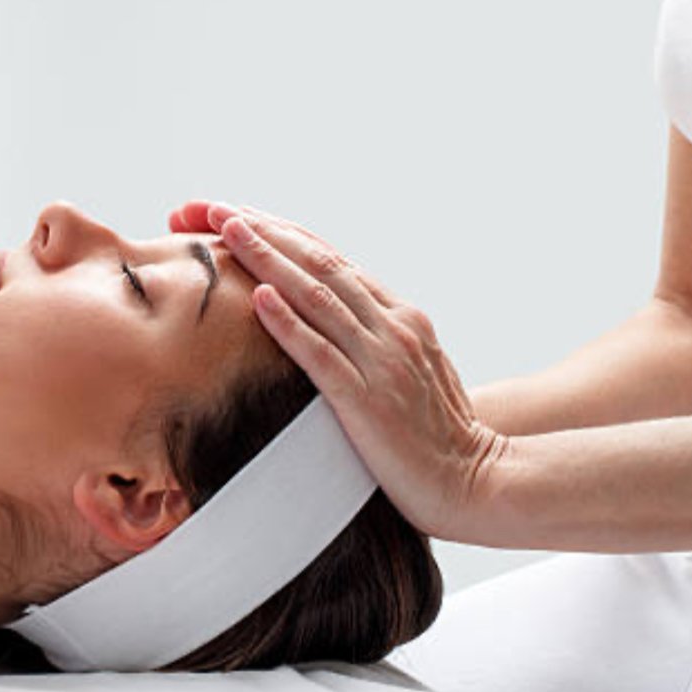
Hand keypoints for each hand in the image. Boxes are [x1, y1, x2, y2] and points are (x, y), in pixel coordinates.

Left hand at [167, 199, 508, 542]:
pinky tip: (258, 298)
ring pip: (317, 296)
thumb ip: (374, 341)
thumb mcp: (409, 371)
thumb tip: (328, 323)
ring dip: (268, 259)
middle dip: (263, 231)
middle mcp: (393, 327)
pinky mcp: (369, 401)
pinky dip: (288, 323)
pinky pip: (321, 355)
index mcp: (400, 317)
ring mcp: (383, 361)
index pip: (331, 259)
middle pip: (319, 263)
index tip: (236, 214)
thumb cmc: (437, 437)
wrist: (477, 484)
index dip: (281, 232)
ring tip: (227, 231)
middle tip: (214, 208)